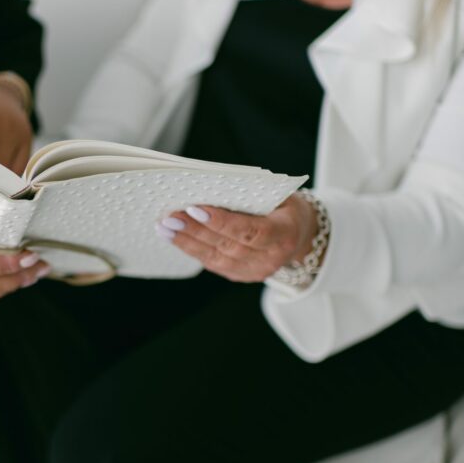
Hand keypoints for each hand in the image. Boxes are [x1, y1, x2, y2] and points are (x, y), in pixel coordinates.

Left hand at [156, 194, 319, 282]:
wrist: (298, 233)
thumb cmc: (283, 206)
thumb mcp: (277, 193)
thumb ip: (249, 194)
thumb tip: (206, 187)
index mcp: (284, 234)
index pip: (251, 231)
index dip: (222, 222)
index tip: (195, 208)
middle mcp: (271, 258)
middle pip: (227, 245)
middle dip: (195, 230)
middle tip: (170, 216)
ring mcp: (256, 271)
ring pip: (216, 257)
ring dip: (186, 241)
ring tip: (164, 227)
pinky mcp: (241, 276)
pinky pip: (213, 263)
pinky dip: (192, 249)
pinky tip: (174, 237)